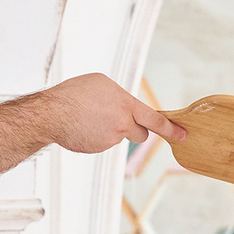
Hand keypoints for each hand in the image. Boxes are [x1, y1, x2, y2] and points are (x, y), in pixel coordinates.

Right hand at [46, 73, 185, 153]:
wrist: (52, 113)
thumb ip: (121, 97)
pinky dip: (96, 136)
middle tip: (119, 120)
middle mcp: (122, 125)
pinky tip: (82, 126)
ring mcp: (110, 140)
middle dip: (135, 130)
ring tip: (89, 117)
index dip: (170, 129)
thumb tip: (127, 107)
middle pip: (140, 134)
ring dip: (109, 130)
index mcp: (126, 105)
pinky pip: (102, 143)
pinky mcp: (98, 149)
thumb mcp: (102, 84)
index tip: (182, 135)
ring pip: (117, 137)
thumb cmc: (74, 93)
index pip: (155, 120)